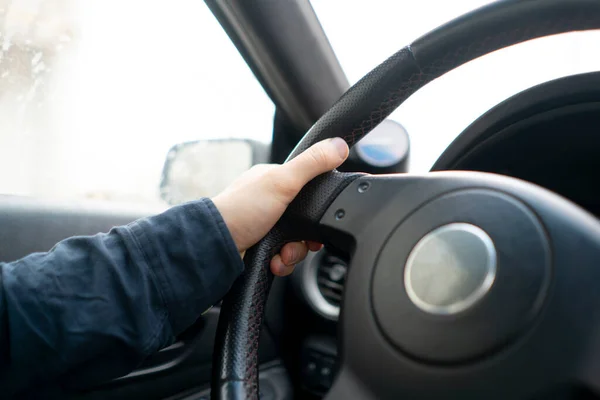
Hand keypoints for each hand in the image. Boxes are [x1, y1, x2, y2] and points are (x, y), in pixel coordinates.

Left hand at [212, 137, 348, 276]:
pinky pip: (283, 257)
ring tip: (282, 254)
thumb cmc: (241, 209)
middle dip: (305, 238)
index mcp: (274, 181)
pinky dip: (282, 263)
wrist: (215, 246)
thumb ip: (312, 164)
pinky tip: (274, 261)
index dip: (320, 206)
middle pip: (306, 221)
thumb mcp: (282, 181)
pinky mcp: (260, 247)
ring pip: (296, 242)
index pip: (309, 189)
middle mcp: (269, 202)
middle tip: (301, 241)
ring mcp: (264, 225)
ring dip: (293, 253)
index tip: (323, 219)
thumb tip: (340, 146)